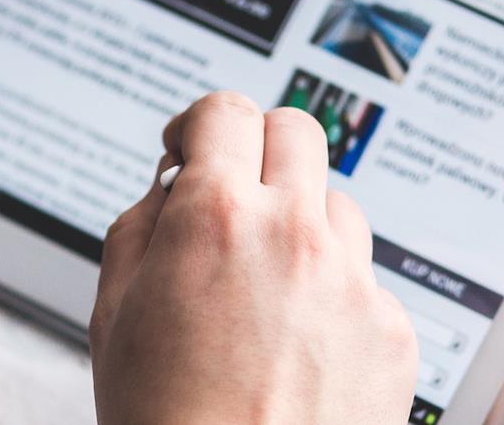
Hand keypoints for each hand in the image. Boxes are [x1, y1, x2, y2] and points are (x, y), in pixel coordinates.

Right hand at [90, 91, 418, 423]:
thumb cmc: (166, 424)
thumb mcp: (111, 314)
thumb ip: (140, 227)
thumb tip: (171, 186)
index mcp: (217, 219)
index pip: (224, 111)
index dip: (199, 123)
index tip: (192, 147)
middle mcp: (295, 236)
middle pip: (296, 131)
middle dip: (258, 150)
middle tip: (235, 189)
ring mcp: (353, 283)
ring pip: (337, 206)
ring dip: (301, 225)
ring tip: (264, 290)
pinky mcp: (392, 332)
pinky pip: (365, 283)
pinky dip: (334, 299)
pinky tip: (298, 348)